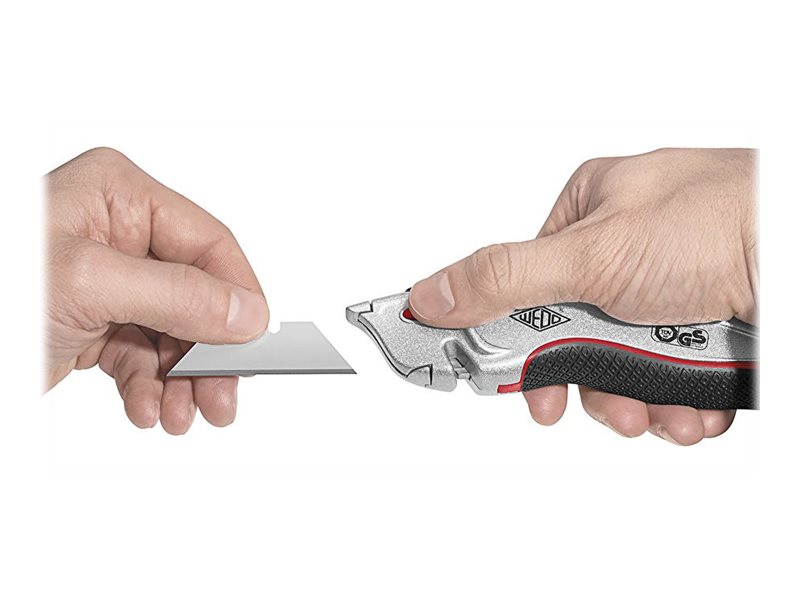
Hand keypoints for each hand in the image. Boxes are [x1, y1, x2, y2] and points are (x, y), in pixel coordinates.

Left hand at [45, 148, 268, 432]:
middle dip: (209, 353)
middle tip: (221, 398)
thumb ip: (179, 295)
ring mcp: (108, 281)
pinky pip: (143, 354)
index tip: (256, 344)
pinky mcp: (94, 320)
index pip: (207, 243)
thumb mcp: (89, 284)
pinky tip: (144, 408)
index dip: (238, 295)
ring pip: (175, 332)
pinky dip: (150, 387)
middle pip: (197, 295)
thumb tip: (247, 312)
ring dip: (183, 379)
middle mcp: (119, 234)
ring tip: (182, 415)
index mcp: (119, 196)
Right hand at [409, 148, 756, 444]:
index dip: (521, 345)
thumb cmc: (718, 224)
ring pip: (627, 364)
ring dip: (642, 399)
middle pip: (578, 335)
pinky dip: (682, 400)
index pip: (526, 285)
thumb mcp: (590, 254)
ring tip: (666, 406)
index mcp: (590, 209)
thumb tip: (428, 293)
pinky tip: (699, 402)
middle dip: (596, 382)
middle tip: (607, 404)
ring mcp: (670, 286)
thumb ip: (502, 279)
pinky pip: (672, 375)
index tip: (522, 387)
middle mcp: (628, 246)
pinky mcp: (704, 323)